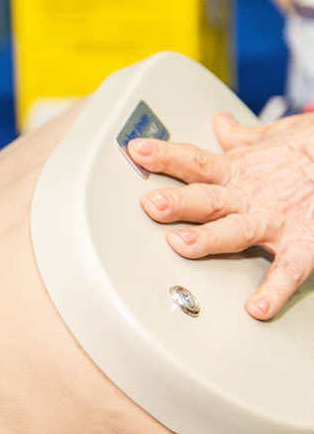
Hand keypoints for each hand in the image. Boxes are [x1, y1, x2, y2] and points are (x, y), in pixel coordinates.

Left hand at [128, 111, 313, 319]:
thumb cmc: (312, 152)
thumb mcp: (274, 139)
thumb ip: (242, 138)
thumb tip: (220, 125)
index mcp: (238, 172)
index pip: (194, 161)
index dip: (165, 155)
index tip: (137, 150)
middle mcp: (250, 196)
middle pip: (207, 198)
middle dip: (178, 203)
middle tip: (152, 205)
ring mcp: (275, 220)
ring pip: (236, 230)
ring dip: (208, 238)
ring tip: (182, 247)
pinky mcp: (304, 241)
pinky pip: (289, 270)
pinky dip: (274, 290)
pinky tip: (257, 307)